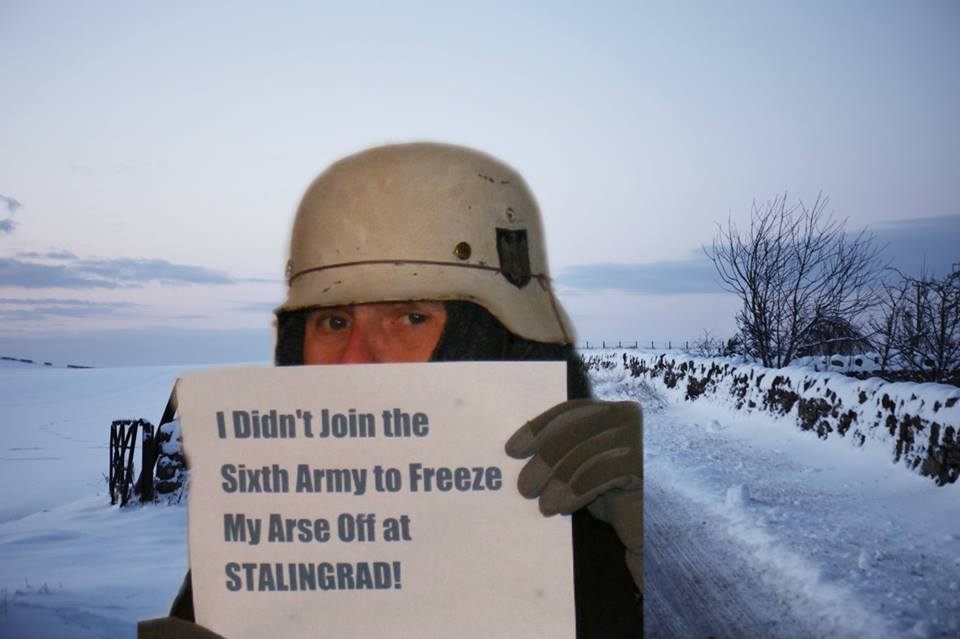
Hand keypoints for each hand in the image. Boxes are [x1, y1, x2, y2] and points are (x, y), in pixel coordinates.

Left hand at [505, 399, 642, 587]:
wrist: (654, 526)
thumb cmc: (615, 496)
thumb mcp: (586, 468)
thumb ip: (565, 454)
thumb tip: (525, 454)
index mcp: (614, 410)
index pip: (571, 411)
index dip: (538, 427)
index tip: (513, 449)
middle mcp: (630, 416)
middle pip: (575, 431)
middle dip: (545, 460)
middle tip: (525, 487)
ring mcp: (640, 438)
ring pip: (585, 455)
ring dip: (558, 482)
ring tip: (544, 505)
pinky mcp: (645, 465)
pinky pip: (601, 475)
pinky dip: (577, 492)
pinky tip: (564, 507)